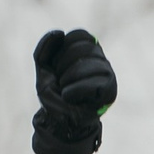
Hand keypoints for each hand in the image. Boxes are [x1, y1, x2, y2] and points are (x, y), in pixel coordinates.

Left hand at [31, 28, 116, 153]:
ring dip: (66, 81)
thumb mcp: (43, 67)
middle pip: (80, 49)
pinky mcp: (110, 90)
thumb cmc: (54, 94)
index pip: (79, 35)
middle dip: (62, 66)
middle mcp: (101, 59)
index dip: (62, 51)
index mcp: (88, 50)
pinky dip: (73, 92)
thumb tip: (60, 33)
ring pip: (83, 66)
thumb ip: (46, 48)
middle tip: (62, 82)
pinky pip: (90, 84)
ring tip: (66, 92)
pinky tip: (70, 98)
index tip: (57, 67)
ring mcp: (108, 74)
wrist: (58, 120)